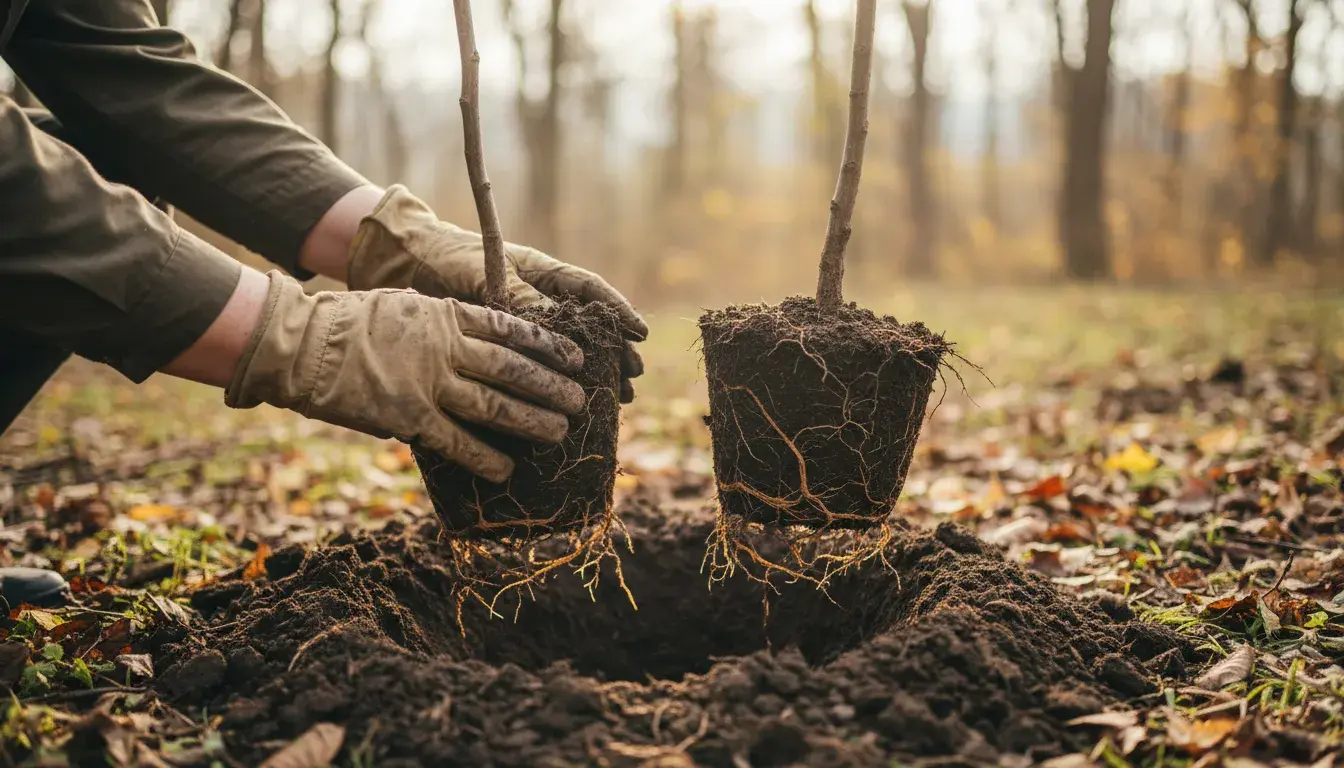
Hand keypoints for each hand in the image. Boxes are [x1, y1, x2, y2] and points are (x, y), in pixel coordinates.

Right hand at [224, 272, 585, 481]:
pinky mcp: (410, 417)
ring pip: (497, 405)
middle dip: (552, 386)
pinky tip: (507, 470)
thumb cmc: (349, 323)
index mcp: (447, 316)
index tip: (576, 357)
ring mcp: (430, 384)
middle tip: (581, 400)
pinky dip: (486, 459)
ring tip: (561, 431)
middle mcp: (447, 349)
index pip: (512, 328)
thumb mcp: (405, 307)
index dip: (548, 346)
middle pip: (515, 369)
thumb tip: (473, 344)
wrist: (302, 344)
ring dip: (534, 420)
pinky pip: (458, 443)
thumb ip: (442, 324)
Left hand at [345, 185, 646, 401]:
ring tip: (617, 400)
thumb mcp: (484, 273)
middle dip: (614, 352)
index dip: (617, 310)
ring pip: (569, 350)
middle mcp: (539, 298)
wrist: (407, 266)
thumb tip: (551, 325)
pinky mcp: (505, 346)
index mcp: (540, 273)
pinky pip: (537, 365)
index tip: (639, 333)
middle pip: (589, 326)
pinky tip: (566, 408)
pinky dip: (554, 385)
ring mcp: (524, 323)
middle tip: (633, 378)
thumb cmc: (448, 259)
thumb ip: (516, 295)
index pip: (589, 290)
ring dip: (594, 373)